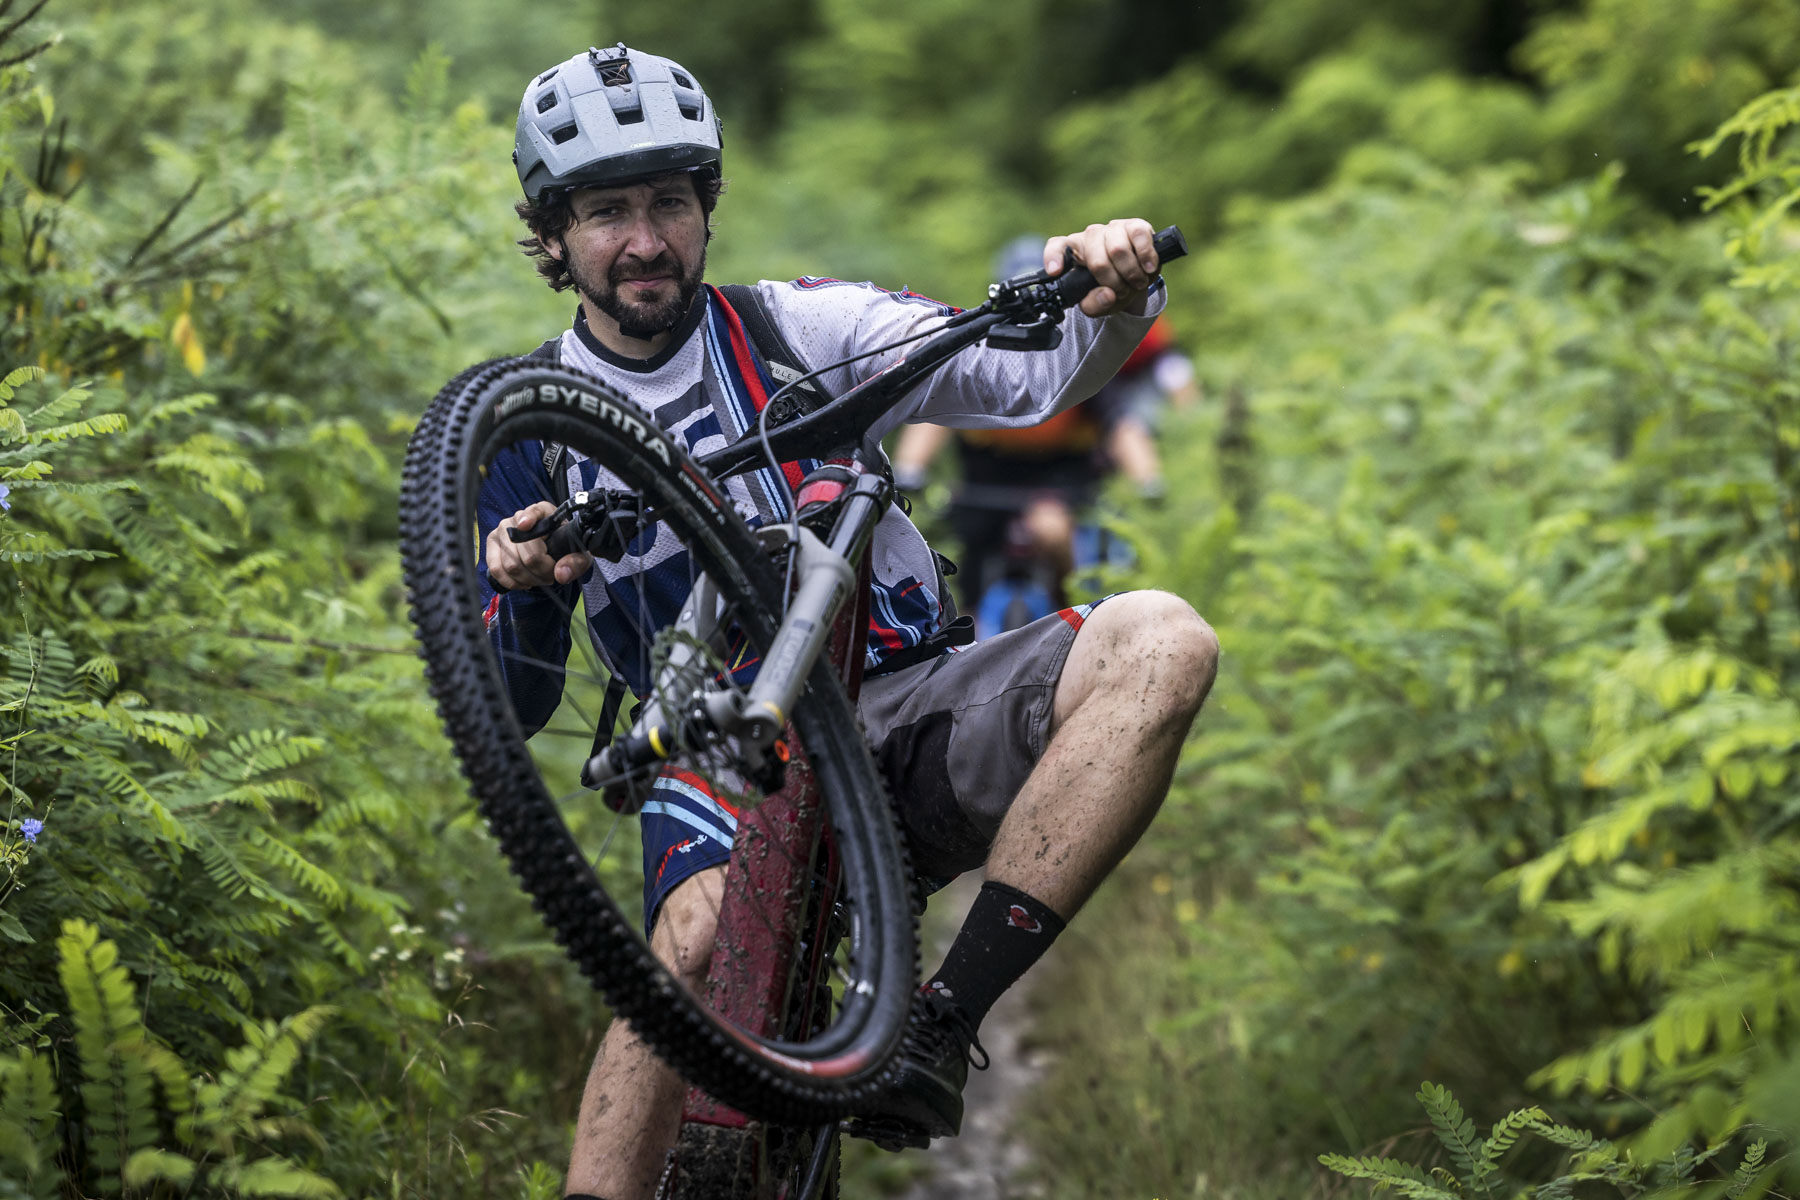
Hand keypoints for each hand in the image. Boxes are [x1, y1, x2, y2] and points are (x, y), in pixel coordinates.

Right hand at [485, 500, 594, 589]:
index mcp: (544, 512)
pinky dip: (511, 582)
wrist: (548, 554)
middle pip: (527, 552)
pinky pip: (496, 569)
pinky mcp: (492, 546)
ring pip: (511, 564)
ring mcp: (502, 531)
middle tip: (550, 575)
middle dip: (541, 571)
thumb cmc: (563, 549)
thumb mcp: (578, 555)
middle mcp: (519, 518)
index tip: (526, 525)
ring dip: (528, 579)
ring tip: (539, 579)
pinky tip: (523, 582)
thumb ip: (575, 563)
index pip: (534, 512)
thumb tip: (562, 574)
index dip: (529, 518)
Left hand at [1044, 219, 1160, 317]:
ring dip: (1131, 274)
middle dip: (1114, 284)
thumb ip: (1095, 305)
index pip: (1057, 246)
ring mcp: (1113, 228)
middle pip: (1098, 262)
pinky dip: (1146, 257)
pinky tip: (1148, 268)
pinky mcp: (1135, 226)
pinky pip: (1139, 237)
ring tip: (1136, 282)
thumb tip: (1108, 295)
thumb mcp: (1098, 303)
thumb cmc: (1110, 286)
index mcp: (1074, 252)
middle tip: (1122, 292)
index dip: (1054, 257)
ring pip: (1118, 250)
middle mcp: (1091, 236)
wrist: (1135, 275)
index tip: (1055, 272)